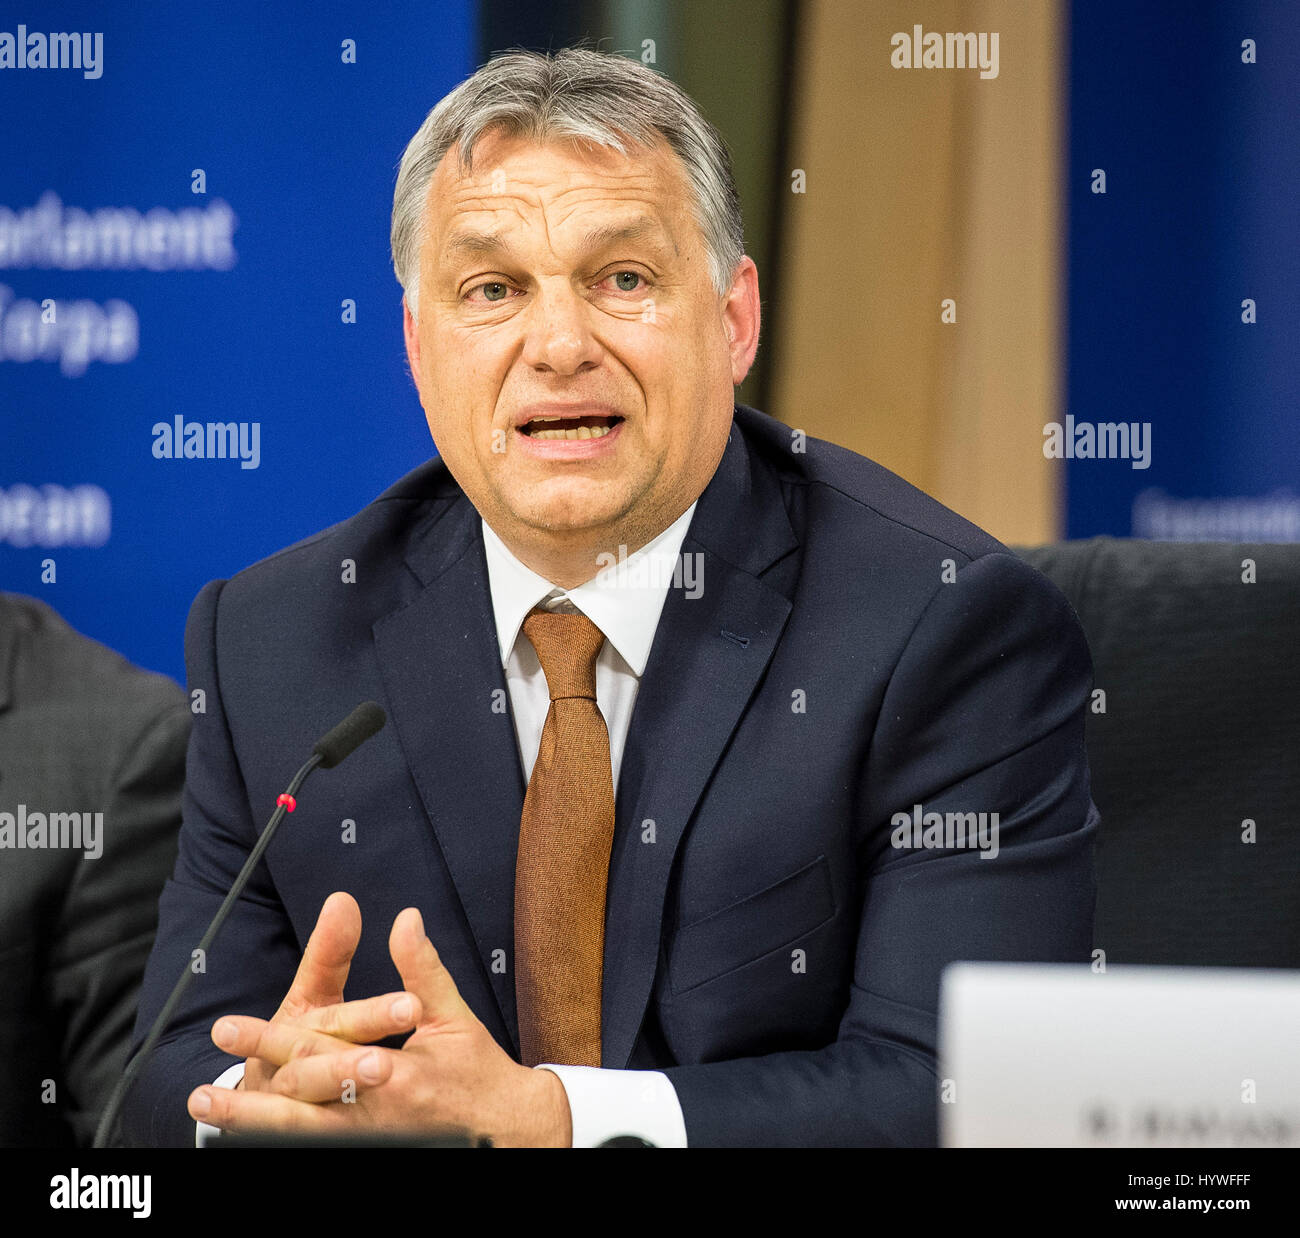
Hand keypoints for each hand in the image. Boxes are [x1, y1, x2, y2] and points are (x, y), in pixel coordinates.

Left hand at [187, 899, 571, 1146]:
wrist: (505, 1128)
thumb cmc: (475, 1069)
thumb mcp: (452, 1014)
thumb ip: (422, 969)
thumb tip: (405, 919)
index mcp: (400, 1075)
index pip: (327, 1054)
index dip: (276, 1041)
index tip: (231, 1030)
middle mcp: (378, 1115)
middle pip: (302, 1107)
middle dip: (249, 1101)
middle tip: (200, 1094)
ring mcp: (371, 1141)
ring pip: (301, 1137)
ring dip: (252, 1127)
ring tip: (206, 1113)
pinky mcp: (370, 1149)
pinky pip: (318, 1148)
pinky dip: (281, 1139)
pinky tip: (244, 1133)